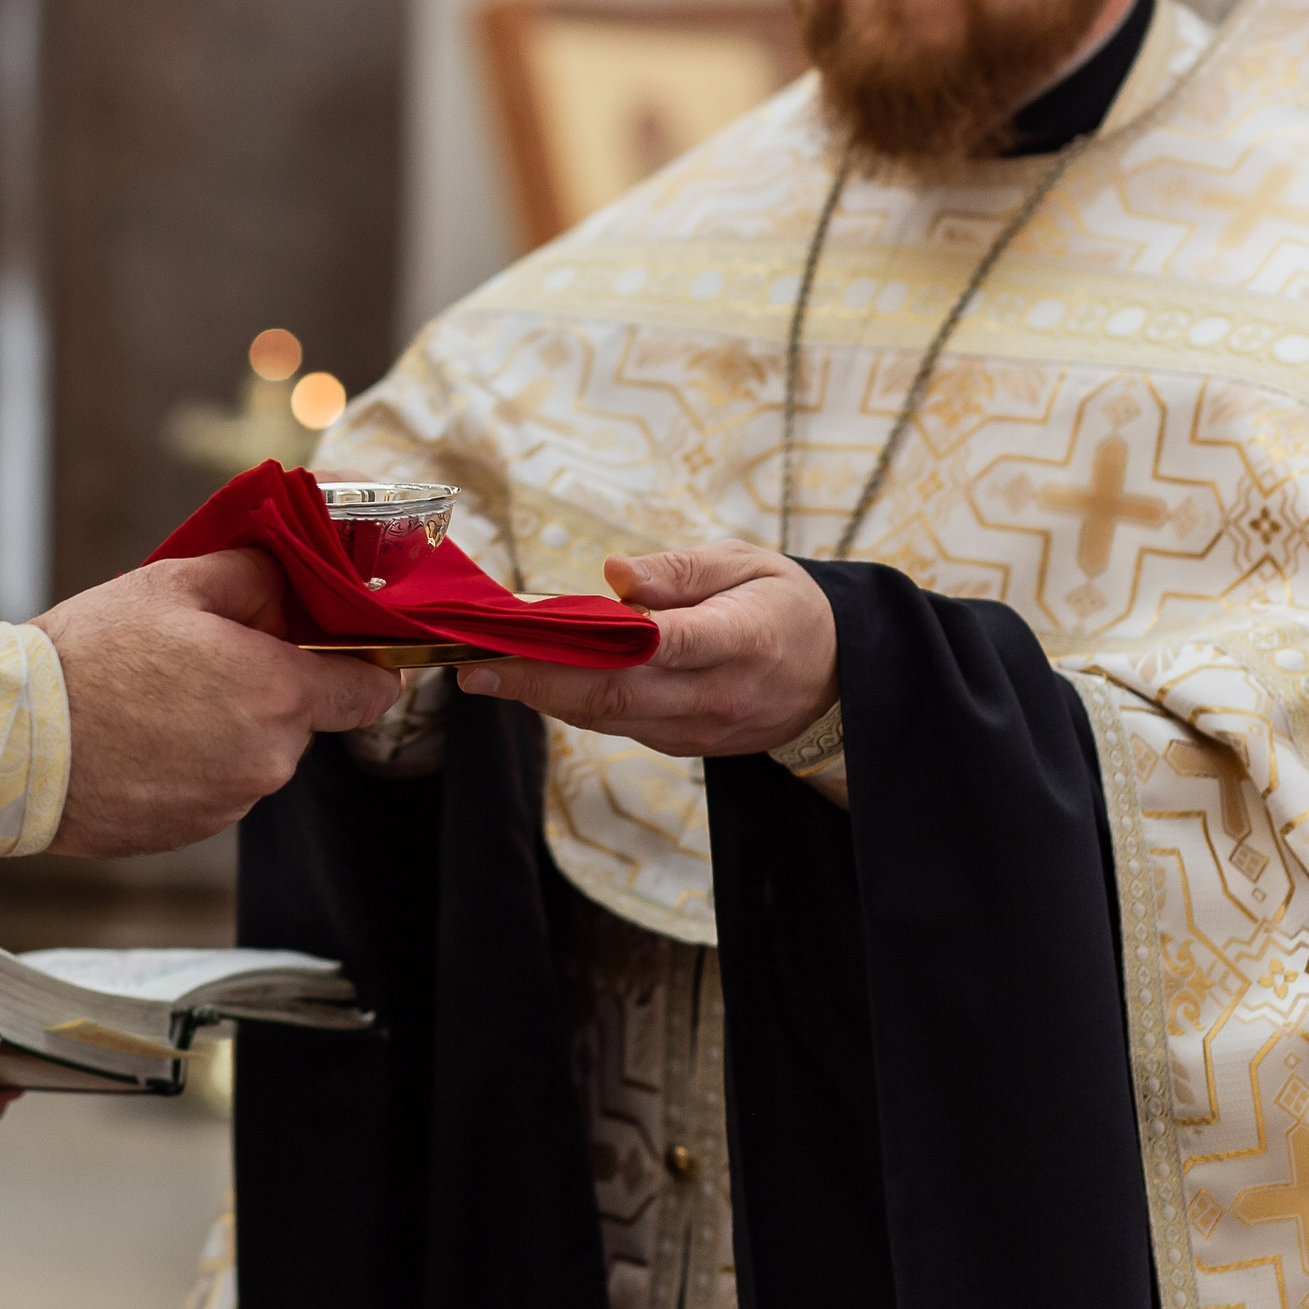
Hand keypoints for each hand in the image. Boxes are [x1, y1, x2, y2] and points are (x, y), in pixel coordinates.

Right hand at [35, 549, 402, 856]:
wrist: (17, 742)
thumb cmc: (92, 656)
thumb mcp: (176, 582)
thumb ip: (253, 574)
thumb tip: (286, 586)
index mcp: (279, 692)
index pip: (370, 693)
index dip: (364, 669)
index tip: (340, 655)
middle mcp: (269, 758)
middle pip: (300, 718)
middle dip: (268, 689)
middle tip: (202, 659)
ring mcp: (231, 803)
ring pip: (254, 754)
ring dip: (226, 729)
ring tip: (156, 701)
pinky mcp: (192, 832)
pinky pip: (214, 787)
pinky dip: (192, 765)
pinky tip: (141, 739)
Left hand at [455, 541, 835, 757]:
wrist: (836, 678)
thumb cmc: (783, 604)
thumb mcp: (748, 563)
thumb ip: (683, 569)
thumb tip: (617, 574)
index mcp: (742, 640)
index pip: (657, 645)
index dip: (582, 644)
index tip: (521, 634)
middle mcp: (717, 695)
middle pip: (615, 693)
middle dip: (536, 681)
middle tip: (472, 665)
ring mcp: (699, 729)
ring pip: (608, 716)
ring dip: (542, 696)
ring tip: (483, 670)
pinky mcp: (683, 745)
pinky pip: (619, 724)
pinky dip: (572, 703)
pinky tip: (532, 680)